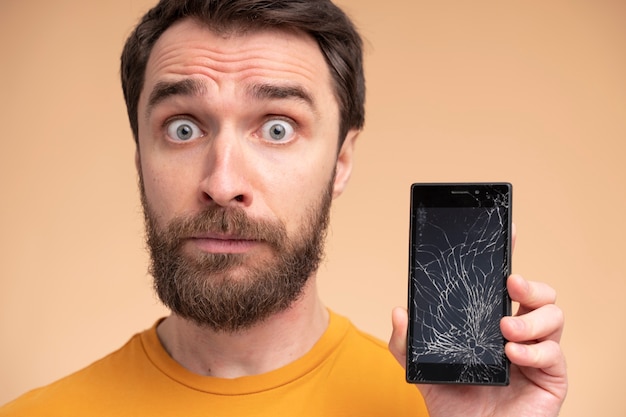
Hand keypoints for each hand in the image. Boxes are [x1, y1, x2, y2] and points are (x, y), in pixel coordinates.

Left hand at [389, 274, 566, 416]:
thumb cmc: (453, 405)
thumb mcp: (422, 369)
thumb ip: (406, 342)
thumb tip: (398, 311)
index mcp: (489, 324)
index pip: (503, 286)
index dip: (508, 257)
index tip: (508, 231)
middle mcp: (517, 333)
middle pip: (539, 293)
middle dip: (529, 282)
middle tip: (511, 283)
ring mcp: (536, 354)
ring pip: (554, 315)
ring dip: (531, 318)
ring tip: (504, 331)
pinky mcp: (551, 377)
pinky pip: (555, 353)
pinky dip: (535, 350)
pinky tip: (512, 354)